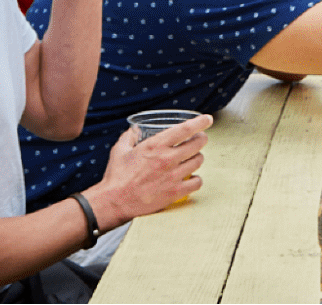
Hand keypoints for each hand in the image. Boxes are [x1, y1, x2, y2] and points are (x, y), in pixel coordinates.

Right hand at [91, 115, 211, 225]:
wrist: (115, 202)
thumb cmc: (116, 176)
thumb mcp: (119, 150)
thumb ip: (129, 136)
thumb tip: (135, 129)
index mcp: (155, 146)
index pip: (185, 129)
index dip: (200, 122)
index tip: (207, 119)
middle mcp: (167, 159)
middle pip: (197, 144)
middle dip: (201, 139)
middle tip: (199, 139)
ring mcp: (173, 176)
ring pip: (198, 161)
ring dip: (198, 157)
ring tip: (193, 158)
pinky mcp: (175, 192)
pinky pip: (197, 183)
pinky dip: (197, 179)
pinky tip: (192, 178)